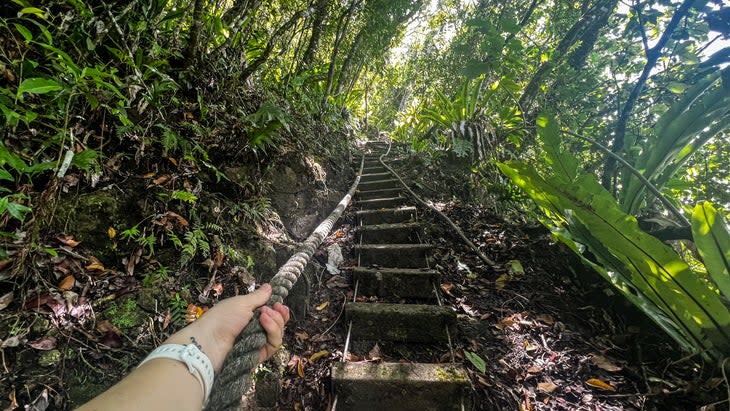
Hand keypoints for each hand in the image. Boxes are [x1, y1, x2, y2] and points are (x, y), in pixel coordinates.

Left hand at [163, 283, 289, 371]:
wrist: (209, 341)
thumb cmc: (222, 318)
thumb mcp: (241, 303)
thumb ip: (258, 297)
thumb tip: (269, 286)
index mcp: (251, 316)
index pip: (272, 314)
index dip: (279, 310)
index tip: (279, 303)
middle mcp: (256, 330)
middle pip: (278, 325)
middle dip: (279, 315)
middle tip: (271, 308)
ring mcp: (257, 343)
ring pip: (277, 335)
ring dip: (275, 323)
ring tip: (264, 315)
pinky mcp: (258, 355)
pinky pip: (273, 346)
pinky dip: (273, 333)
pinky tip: (264, 323)